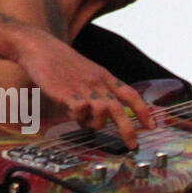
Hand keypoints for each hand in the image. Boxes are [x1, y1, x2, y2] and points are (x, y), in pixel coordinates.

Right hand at [15, 30, 154, 147]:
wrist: (40, 47)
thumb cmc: (62, 62)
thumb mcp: (88, 73)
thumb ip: (97, 92)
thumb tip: (100, 117)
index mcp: (105, 77)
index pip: (131, 95)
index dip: (143, 111)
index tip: (151, 126)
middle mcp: (98, 83)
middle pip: (120, 110)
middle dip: (128, 130)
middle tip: (132, 145)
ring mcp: (83, 88)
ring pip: (102, 113)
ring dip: (95, 124)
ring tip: (82, 120)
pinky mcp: (66, 93)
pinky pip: (80, 111)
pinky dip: (78, 117)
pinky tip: (70, 111)